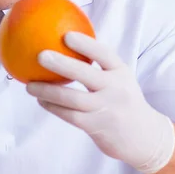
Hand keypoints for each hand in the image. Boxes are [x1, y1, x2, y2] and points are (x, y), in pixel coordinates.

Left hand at [26, 32, 174, 173]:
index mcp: (121, 72)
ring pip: (72, 98)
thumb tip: (64, 41)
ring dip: (48, 91)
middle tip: (40, 55)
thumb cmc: (122, 100)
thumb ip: (99, 65)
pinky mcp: (96, 126)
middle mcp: (115, 89)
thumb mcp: (119, 79)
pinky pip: (69, 115)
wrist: (144, 137)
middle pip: (86, 74)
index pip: (104, 54)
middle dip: (62, 64)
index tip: (66, 35)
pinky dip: (53, 107)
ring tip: (29, 85)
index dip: (86, 44)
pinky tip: (41, 100)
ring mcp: (106, 109)